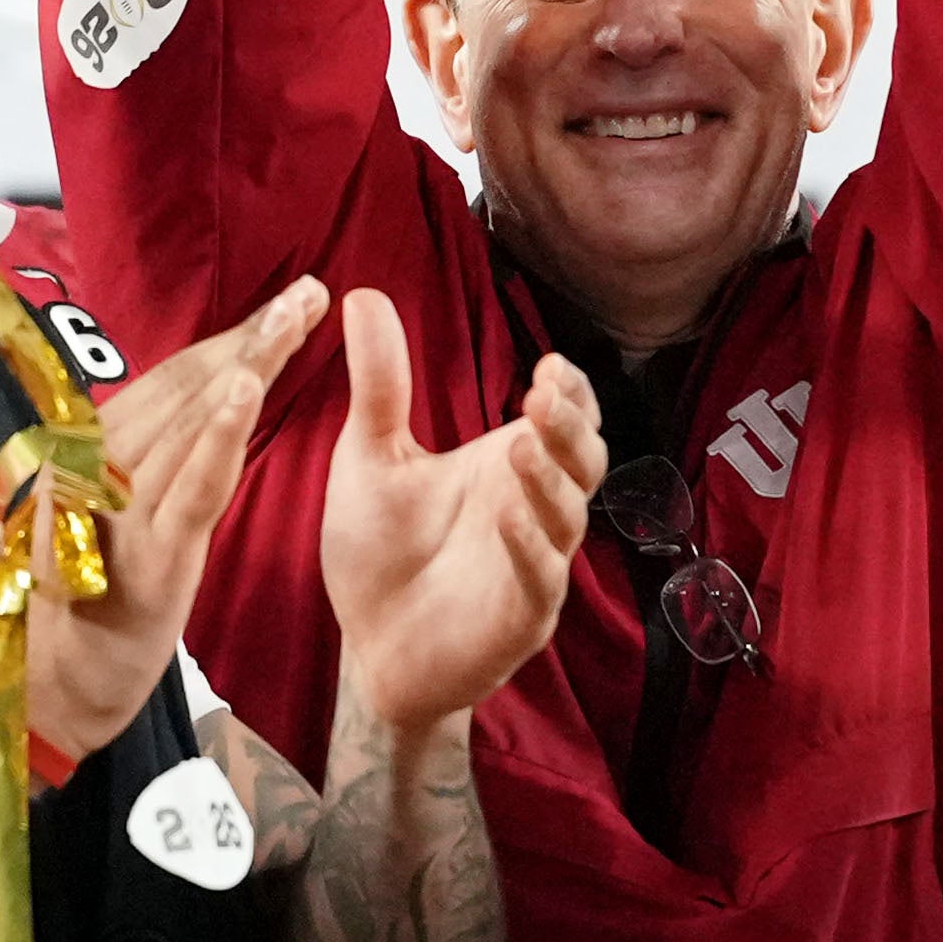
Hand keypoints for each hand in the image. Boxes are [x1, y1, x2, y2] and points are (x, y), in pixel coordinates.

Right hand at [20, 279, 322, 760]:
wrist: (55, 693)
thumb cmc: (88, 606)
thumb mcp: (110, 523)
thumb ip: (141, 469)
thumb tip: (193, 413)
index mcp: (89, 455)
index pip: (170, 385)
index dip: (227, 340)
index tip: (282, 306)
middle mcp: (93, 467)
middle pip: (184, 389)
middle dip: (250, 336)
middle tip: (305, 291)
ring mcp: (117, 511)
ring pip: (191, 424)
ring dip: (246, 365)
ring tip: (291, 319)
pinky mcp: (147, 558)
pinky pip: (190, 487)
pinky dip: (221, 436)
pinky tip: (250, 390)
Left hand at [318, 293, 598, 741]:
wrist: (368, 648)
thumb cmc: (378, 552)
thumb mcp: (370, 456)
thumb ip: (379, 383)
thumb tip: (361, 293)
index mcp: (510, 468)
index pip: (563, 420)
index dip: (569, 392)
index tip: (551, 364)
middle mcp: (534, 511)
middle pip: (581, 461)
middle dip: (569, 425)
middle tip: (543, 392)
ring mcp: (534, 567)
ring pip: (567, 518)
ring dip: (549, 481)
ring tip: (520, 442)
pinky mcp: (520, 619)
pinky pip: (539, 581)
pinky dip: (527, 548)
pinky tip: (503, 518)